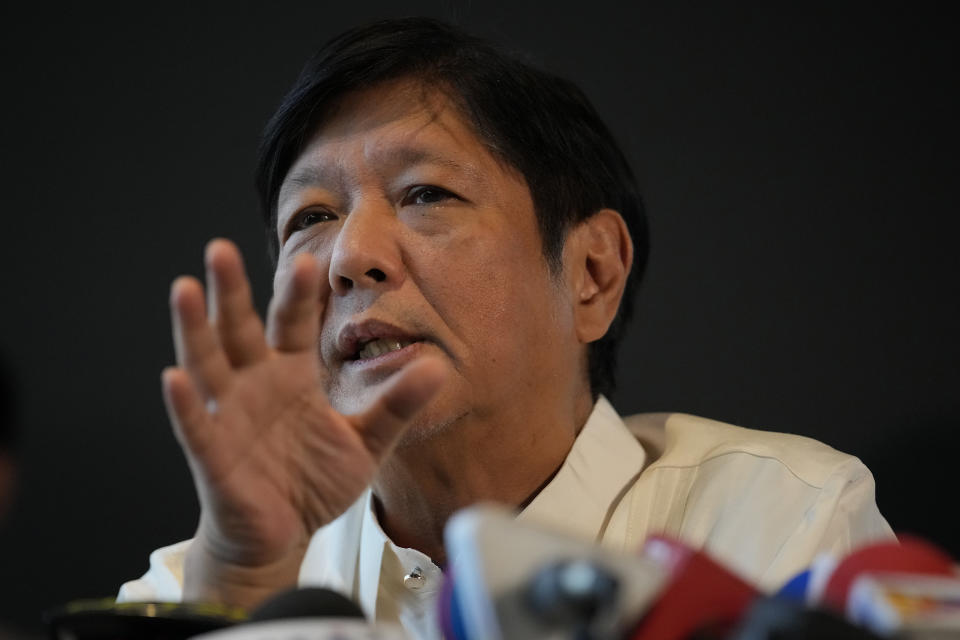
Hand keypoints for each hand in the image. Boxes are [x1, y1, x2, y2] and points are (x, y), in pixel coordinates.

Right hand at [162, 239, 444, 608]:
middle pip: (239, 329)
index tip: (308, 262)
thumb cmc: (316, 480)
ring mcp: (229, 415)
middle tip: (221, 249)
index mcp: (291, 374)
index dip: (298, 296)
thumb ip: (397, 404)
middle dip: (231, 291)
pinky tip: (175, 378)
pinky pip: (196, 425)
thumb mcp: (366, 440)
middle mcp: (255, 384)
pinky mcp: (212, 454)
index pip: (292, 324)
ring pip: (207, 363)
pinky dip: (186, 403)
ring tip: (186, 288)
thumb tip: (439, 367)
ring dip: (195, 329)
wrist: (284, 532)